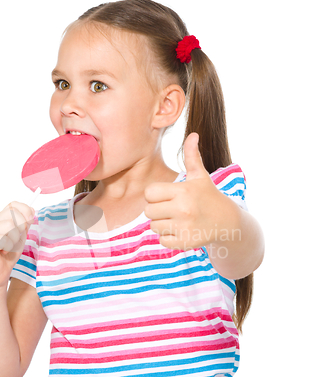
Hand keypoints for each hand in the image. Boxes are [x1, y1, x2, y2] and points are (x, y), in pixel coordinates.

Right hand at [0, 202, 36, 287]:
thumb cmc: (7, 256)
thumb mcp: (20, 238)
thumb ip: (25, 225)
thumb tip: (31, 212)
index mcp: (0, 220)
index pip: (13, 205)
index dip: (25, 210)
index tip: (31, 220)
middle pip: (12, 213)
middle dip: (22, 225)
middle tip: (17, 238)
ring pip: (9, 225)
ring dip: (14, 238)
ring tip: (9, 247)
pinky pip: (3, 239)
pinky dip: (9, 246)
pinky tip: (4, 252)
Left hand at [144, 133, 232, 250]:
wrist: (228, 222)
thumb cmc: (208, 196)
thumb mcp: (200, 176)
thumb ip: (192, 156)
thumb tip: (193, 134)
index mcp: (183, 191)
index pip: (149, 193)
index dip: (155, 195)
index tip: (166, 196)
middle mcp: (183, 209)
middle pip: (149, 211)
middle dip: (157, 210)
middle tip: (171, 209)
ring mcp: (184, 227)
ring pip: (154, 226)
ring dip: (162, 224)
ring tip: (177, 220)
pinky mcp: (185, 242)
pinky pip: (162, 240)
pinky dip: (168, 238)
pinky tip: (181, 231)